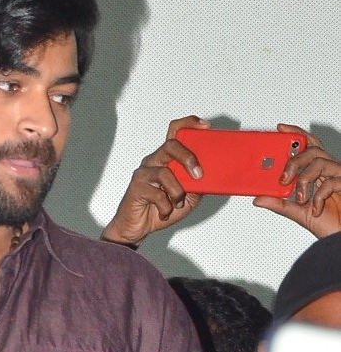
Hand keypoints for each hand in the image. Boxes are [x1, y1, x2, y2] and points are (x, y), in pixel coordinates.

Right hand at [100, 116, 208, 246]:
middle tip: (198, 174)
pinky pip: (157, 194)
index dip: (189, 123)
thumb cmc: (160, 208)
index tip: (205, 126)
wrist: (138, 227)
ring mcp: (144, 172)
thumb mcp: (188, 197)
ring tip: (177, 203)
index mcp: (167, 158)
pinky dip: (166, 206)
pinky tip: (164, 211)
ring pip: (165, 172)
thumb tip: (214, 177)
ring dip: (177, 192)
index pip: (175, 131)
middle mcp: (155, 161)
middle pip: (171, 144)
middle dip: (188, 158)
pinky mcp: (137, 186)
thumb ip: (197, 184)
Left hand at [254, 125, 340, 238]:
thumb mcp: (297, 212)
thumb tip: (258, 198)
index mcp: (318, 172)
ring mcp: (340, 176)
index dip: (296, 134)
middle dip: (294, 161)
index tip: (280, 129)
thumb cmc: (327, 221)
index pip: (308, 146)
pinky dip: (319, 197)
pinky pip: (331, 182)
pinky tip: (316, 209)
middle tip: (283, 178)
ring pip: (320, 162)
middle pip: (312, 150)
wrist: (340, 236)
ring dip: (304, 180)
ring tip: (299, 198)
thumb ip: (279, 204)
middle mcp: (330, 170)